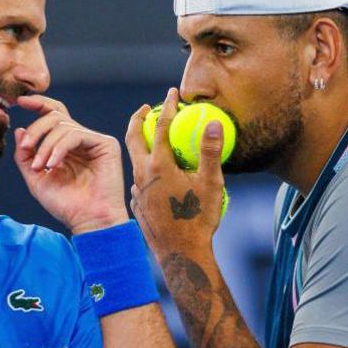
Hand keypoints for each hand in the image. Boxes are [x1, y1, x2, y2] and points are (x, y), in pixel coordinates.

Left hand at [14, 95, 128, 234]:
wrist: (88, 221)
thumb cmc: (66, 205)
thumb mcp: (36, 179)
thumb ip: (25, 156)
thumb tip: (19, 130)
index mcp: (65, 145)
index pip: (52, 115)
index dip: (38, 104)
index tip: (19, 101)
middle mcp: (80, 140)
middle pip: (55, 116)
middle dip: (37, 130)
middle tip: (26, 147)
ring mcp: (94, 141)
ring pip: (63, 125)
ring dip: (46, 145)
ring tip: (41, 167)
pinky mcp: (106, 144)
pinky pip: (76, 134)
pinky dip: (60, 148)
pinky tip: (53, 165)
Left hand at [124, 88, 224, 256]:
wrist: (181, 254)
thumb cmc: (198, 219)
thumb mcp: (211, 183)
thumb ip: (211, 151)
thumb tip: (214, 122)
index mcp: (159, 165)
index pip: (162, 126)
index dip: (168, 106)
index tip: (172, 93)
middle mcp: (144, 175)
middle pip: (134, 138)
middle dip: (139, 118)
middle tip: (146, 107)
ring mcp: (139, 191)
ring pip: (135, 161)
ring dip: (141, 145)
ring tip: (152, 139)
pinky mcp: (138, 205)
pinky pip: (140, 181)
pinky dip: (145, 169)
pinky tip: (155, 175)